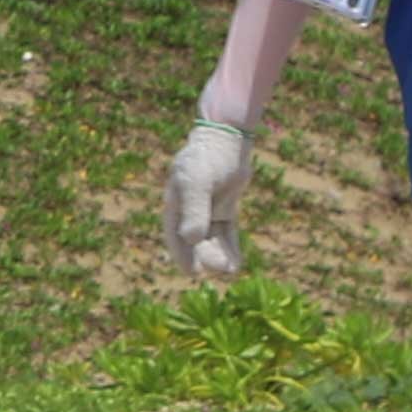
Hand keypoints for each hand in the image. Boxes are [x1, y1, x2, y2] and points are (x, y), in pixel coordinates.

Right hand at [163, 118, 250, 280]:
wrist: (227, 139)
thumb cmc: (208, 158)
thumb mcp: (198, 182)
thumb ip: (194, 209)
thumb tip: (192, 239)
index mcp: (175, 203)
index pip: (175, 235)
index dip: (181, 255)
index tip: (192, 272)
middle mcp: (189, 209)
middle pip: (195, 241)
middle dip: (206, 256)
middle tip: (220, 269)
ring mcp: (207, 209)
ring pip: (211, 239)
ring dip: (219, 255)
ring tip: (231, 269)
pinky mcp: (224, 208)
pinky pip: (226, 232)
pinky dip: (229, 247)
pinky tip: (236, 262)